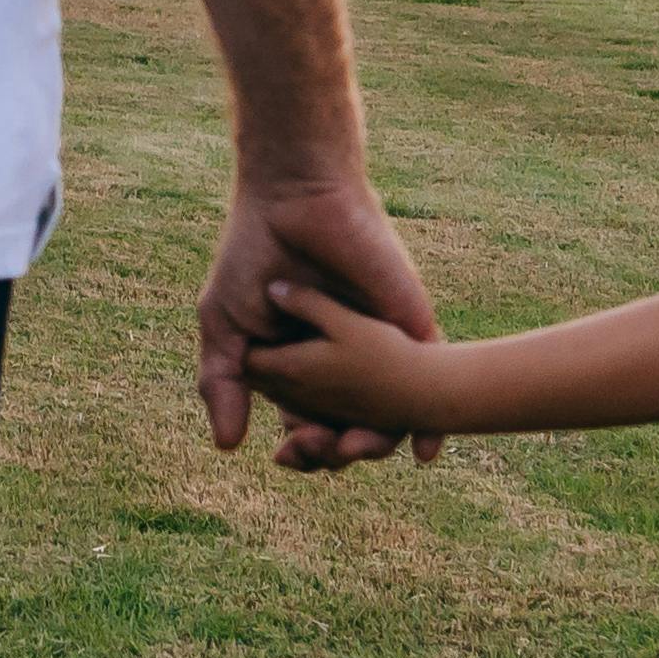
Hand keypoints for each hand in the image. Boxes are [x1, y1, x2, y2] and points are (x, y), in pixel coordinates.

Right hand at [202, 171, 436, 471]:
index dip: (301, 452)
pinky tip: (424, 451)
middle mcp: (343, 365)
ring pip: (390, 418)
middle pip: (349, 432)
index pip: (307, 429)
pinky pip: (434, 381)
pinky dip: (433, 424)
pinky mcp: (412, 328)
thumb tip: (226, 445)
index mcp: (301, 369)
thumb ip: (223, 383)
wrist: (293, 200)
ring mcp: (380, 349)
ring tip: (355, 448)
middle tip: (318, 448)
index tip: (285, 456)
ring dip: (377, 446)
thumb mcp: (225, 326)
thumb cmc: (253, 256)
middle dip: (336, 454)